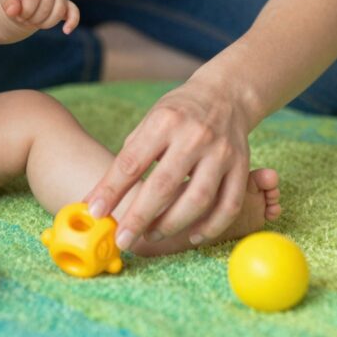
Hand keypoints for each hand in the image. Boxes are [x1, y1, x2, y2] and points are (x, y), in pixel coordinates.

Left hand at [0, 0, 79, 33]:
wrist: (22, 0)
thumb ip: (8, 3)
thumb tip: (12, 11)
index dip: (24, 11)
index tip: (16, 14)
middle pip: (46, 7)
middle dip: (33, 18)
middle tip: (24, 18)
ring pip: (59, 11)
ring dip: (45, 23)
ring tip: (34, 22)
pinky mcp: (65, 4)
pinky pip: (74, 11)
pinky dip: (72, 21)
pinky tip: (66, 30)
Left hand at [84, 79, 251, 249]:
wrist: (226, 95)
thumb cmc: (179, 113)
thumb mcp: (150, 120)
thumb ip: (132, 155)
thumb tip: (102, 197)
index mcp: (165, 121)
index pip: (132, 162)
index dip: (111, 189)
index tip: (94, 211)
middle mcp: (195, 136)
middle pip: (163, 186)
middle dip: (139, 217)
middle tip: (122, 240)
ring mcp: (221, 152)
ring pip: (198, 200)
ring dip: (172, 225)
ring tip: (151, 235)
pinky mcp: (242, 166)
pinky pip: (229, 205)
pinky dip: (211, 227)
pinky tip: (192, 236)